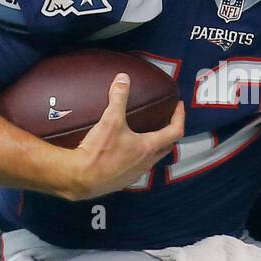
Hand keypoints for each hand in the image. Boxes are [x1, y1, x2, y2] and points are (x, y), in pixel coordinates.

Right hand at [66, 75, 184, 198]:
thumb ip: (118, 97)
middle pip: (167, 146)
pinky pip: (138, 167)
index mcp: (148, 147)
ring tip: (148, 135)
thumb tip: (123, 79)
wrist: (80, 178)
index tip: (178, 106)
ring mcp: (136, 174)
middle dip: (170, 132)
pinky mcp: (124, 181)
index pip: (175, 131)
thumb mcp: (110, 120)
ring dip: (155, 147)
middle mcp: (146, 162)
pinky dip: (139, 157)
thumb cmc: (99, 151)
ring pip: (153, 159)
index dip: (179, 116)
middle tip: (167, 121)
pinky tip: (128, 152)